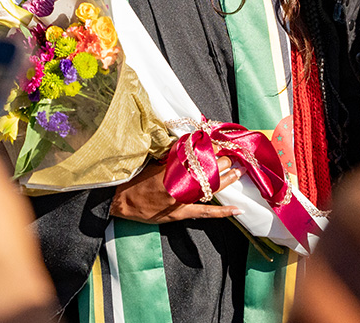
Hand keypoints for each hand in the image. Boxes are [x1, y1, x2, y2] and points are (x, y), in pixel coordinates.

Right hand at [110, 156, 243, 222]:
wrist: (119, 202)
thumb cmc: (133, 178)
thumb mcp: (152, 161)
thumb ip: (171, 155)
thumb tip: (188, 145)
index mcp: (170, 170)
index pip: (198, 159)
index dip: (211, 152)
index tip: (219, 145)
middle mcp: (178, 186)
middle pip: (207, 172)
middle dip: (221, 163)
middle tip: (232, 156)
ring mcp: (180, 202)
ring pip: (210, 190)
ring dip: (227, 180)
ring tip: (239, 172)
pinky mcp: (180, 214)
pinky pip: (205, 212)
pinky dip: (222, 212)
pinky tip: (237, 209)